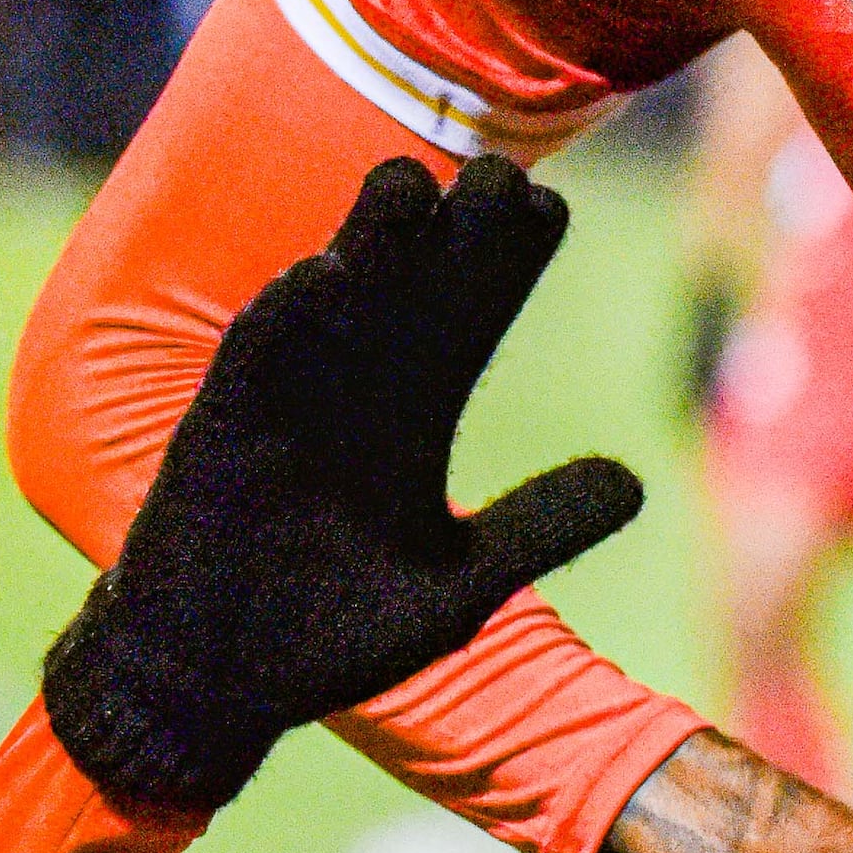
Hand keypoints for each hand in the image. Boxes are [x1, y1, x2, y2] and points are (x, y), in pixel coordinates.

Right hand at [43, 155, 642, 816]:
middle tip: (497, 172)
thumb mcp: (461, 585)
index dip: (508, 257)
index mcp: (420, 409)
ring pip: (335, 299)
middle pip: (416, 283)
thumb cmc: (337, 634)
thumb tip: (634, 483)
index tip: (547, 211)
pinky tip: (319, 275)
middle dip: (450, 228)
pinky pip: (254, 361)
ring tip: (409, 184)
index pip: (474, 309)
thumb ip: (538, 526)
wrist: (217, 680)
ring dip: (368, 246)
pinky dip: (284, 320)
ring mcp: (289, 400)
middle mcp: (359, 387)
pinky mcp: (223, 428)